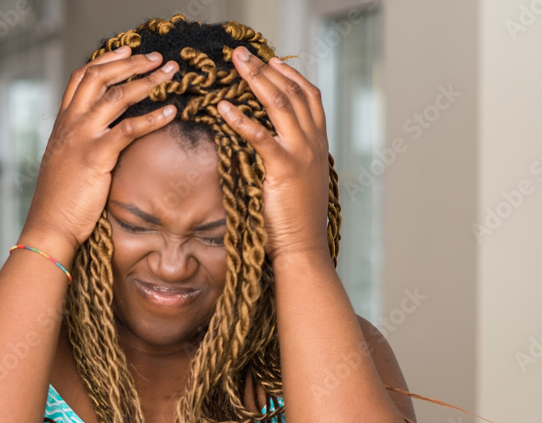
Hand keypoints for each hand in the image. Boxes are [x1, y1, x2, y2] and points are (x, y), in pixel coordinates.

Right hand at [20, 47, 179, 260]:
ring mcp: (82, 138)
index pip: (81, 77)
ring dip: (147, 81)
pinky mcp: (95, 156)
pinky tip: (171, 112)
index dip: (106, 60)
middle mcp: (70, 124)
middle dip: (130, 63)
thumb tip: (101, 139)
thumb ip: (79, 144)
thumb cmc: (60, 201)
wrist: (49, 225)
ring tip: (170, 73)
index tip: (128, 51)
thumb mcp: (65, 163)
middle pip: (99, 77)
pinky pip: (129, 129)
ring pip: (116, 96)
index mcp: (63, 124)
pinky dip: (153, 118)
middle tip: (156, 58)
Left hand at [216, 46, 331, 261]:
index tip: (272, 61)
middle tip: (243, 53)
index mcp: (318, 145)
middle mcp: (314, 144)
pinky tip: (223, 108)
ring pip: (280, 105)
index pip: (309, 97)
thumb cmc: (293, 222)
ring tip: (235, 65)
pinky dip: (241, 119)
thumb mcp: (297, 183)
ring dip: (256, 80)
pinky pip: (261, 137)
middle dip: (267, 68)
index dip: (290, 75)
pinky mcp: (284, 170)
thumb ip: (287, 161)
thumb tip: (268, 149)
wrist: (303, 249)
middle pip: (293, 92)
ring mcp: (302, 155)